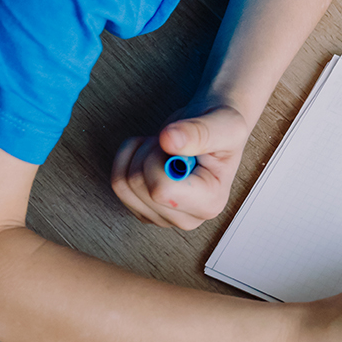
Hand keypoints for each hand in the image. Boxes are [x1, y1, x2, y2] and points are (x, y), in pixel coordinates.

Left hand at [111, 104, 249, 229]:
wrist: (214, 129)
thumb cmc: (222, 128)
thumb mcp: (224, 124)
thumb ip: (199, 132)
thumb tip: (169, 140)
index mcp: (210, 203)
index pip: (161, 191)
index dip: (159, 159)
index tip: (178, 146)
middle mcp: (188, 217)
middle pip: (138, 186)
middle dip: (149, 153)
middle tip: (174, 145)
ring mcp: (164, 216)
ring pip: (123, 185)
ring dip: (137, 154)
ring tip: (164, 149)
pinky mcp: (146, 210)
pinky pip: (118, 184)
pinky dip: (128, 159)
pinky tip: (152, 154)